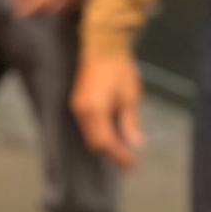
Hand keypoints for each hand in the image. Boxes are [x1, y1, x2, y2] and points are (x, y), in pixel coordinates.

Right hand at [71, 54, 144, 169]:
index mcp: (94, 111)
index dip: (119, 156)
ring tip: (122, 149)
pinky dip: (98, 133)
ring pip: (89, 135)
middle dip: (111, 153)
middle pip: (94, 142)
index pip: (105, 143)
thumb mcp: (130, 97)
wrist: (102, 45)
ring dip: (104, 144)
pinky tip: (111, 133)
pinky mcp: (77, 101)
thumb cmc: (119, 69)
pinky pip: (86, 125)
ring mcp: (76, 106)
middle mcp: (81, 111)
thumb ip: (130, 122)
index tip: (132, 165)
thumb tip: (134, 144)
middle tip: (129, 161)